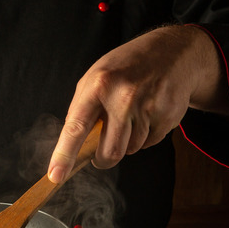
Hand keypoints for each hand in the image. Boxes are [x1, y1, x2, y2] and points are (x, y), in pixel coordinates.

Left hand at [48, 25, 228, 182]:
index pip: (76, 128)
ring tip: (131, 116)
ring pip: (130, 149)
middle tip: (100, 154)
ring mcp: (149, 106)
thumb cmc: (126, 67)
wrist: (173, 51)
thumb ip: (81, 110)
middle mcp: (123, 96)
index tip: (55, 176)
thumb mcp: (95, 77)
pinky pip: (150, 143)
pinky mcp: (168, 114)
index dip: (64, 155)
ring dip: (126, 142)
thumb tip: (70, 148)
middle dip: (103, 160)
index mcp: (98, 85)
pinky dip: (145, 136)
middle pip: (110, 151)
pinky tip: (148, 114)